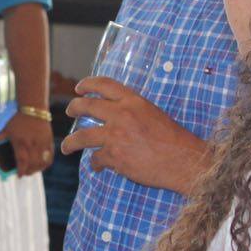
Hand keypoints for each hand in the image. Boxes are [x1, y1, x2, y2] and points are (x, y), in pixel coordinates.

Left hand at [0, 112, 54, 175]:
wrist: (33, 109)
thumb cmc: (18, 119)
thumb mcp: (7, 128)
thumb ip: (0, 136)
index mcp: (20, 142)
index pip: (22, 161)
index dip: (21, 170)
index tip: (19, 175)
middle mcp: (32, 144)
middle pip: (32, 164)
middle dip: (28, 171)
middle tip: (25, 173)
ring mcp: (42, 143)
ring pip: (42, 162)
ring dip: (37, 169)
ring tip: (32, 170)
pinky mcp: (49, 141)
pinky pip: (50, 156)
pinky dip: (46, 163)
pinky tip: (41, 165)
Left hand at [60, 76, 208, 194]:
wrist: (184, 162)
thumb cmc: (174, 140)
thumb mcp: (153, 114)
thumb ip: (132, 111)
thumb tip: (114, 115)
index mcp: (133, 101)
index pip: (104, 84)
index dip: (88, 84)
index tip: (79, 88)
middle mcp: (121, 114)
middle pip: (86, 106)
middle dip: (74, 108)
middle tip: (70, 111)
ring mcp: (115, 135)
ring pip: (81, 136)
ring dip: (71, 143)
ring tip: (67, 148)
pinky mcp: (114, 156)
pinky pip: (96, 158)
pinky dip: (95, 163)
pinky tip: (97, 167)